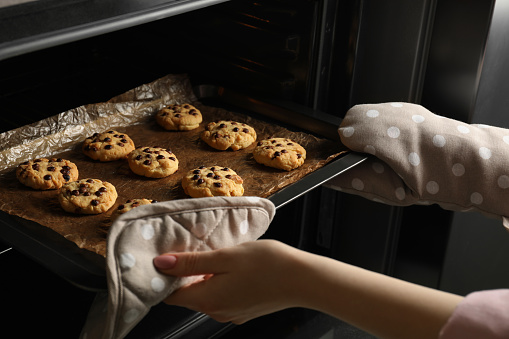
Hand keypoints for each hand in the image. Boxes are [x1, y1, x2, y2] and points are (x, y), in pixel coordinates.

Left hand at [154, 239, 462, 338]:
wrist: (303, 279)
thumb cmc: (266, 264)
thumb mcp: (225, 256)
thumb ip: (191, 262)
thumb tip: (160, 264)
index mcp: (207, 300)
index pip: (170, 295)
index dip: (163, 277)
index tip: (164, 257)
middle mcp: (216, 312)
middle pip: (188, 294)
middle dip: (185, 274)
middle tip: (192, 248)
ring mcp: (232, 313)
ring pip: (206, 294)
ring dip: (204, 276)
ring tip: (213, 253)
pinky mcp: (245, 309)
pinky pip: (222, 296)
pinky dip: (219, 282)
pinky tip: (231, 265)